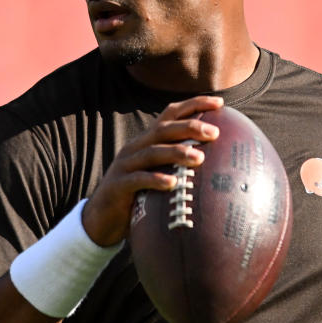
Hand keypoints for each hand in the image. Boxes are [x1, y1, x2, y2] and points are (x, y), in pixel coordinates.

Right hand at [81, 95, 223, 246]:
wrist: (102, 219)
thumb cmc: (138, 196)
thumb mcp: (158, 174)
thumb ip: (178, 165)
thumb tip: (218, 164)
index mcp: (147, 141)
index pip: (170, 115)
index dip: (193, 105)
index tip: (219, 104)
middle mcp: (135, 147)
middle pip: (163, 129)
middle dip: (189, 127)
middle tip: (215, 132)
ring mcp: (125, 165)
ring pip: (152, 152)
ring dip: (177, 153)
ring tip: (199, 158)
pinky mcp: (118, 185)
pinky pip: (138, 180)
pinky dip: (155, 180)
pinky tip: (172, 184)